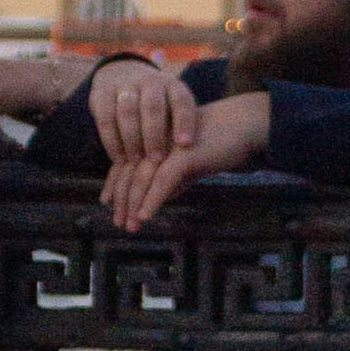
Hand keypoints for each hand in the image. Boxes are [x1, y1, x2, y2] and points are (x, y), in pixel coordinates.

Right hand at [89, 59, 199, 171]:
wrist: (123, 74)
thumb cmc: (157, 106)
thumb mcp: (172, 109)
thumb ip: (180, 129)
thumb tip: (190, 163)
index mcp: (172, 85)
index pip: (181, 100)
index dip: (184, 121)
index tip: (185, 144)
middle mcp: (149, 82)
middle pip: (152, 106)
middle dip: (154, 135)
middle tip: (156, 159)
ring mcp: (124, 85)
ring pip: (127, 111)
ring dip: (132, 139)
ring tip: (135, 162)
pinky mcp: (102, 93)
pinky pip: (105, 118)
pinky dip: (111, 140)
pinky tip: (118, 158)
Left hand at [103, 89, 269, 231]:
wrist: (242, 124)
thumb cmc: (218, 141)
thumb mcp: (189, 161)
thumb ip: (174, 178)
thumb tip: (160, 199)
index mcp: (153, 138)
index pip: (128, 162)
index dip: (114, 183)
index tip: (106, 202)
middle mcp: (155, 140)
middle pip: (131, 173)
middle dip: (122, 200)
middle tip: (117, 222)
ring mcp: (166, 147)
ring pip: (142, 179)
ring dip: (133, 205)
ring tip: (129, 226)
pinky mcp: (182, 155)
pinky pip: (162, 181)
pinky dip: (151, 200)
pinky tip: (144, 216)